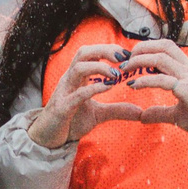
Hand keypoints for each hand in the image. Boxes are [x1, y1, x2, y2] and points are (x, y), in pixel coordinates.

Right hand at [25, 42, 159, 148]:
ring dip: (99, 67)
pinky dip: (94, 89)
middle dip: (104, 50)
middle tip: (123, 57)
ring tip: (116, 75)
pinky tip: (108, 88)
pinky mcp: (62, 108)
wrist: (48, 139)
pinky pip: (78, 94)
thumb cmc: (70, 122)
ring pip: (78, 68)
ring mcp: (65, 92)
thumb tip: (139, 112)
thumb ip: (117, 110)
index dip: (108, 49)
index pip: (90, 53)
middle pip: (83, 53)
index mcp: (77, 78)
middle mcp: (69, 80)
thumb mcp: (98, 114)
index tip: (127, 54)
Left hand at [115, 40, 187, 139]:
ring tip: (126, 69)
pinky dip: (145, 80)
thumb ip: (160, 112)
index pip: (167, 47)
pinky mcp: (187, 90)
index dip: (148, 48)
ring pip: (160, 58)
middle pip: (163, 46)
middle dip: (141, 48)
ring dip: (139, 61)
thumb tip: (143, 116)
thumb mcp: (178, 114)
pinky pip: (162, 80)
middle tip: (125, 59)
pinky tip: (134, 85)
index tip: (133, 58)